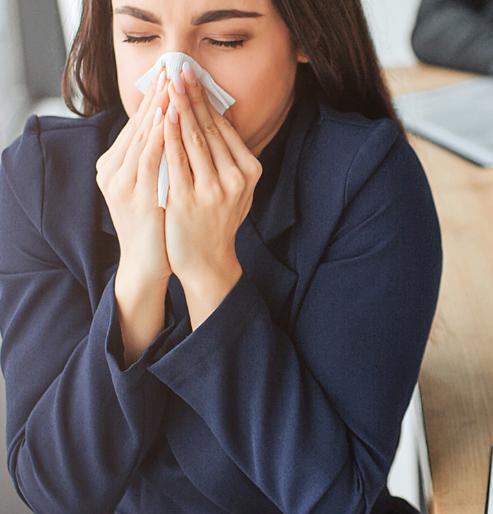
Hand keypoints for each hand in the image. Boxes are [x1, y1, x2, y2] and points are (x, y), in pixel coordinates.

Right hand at [96, 67, 171, 362]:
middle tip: (171, 69)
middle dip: (156, 97)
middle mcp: (112, 170)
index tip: (170, 75)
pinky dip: (159, 138)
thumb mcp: (154, 184)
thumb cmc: (157, 223)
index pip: (136, 124)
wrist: (148, 263)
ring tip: (171, 86)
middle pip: (137, 125)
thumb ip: (159, 159)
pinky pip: (148, 161)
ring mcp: (122, 184)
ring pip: (140, 138)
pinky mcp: (134, 198)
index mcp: (115, 165)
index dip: (153, 99)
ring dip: (157, 110)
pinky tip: (169, 119)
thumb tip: (177, 129)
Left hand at [162, 62, 262, 328]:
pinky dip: (169, 135)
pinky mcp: (189, 198)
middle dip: (192, 97)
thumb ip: (228, 157)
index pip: (225, 128)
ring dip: (180, 108)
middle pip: (210, 129)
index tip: (194, 77)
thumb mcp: (234, 188)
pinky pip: (176, 160)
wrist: (207, 259)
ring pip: (194, 140)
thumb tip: (215, 117)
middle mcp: (236, 178)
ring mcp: (213, 189)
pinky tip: (163, 116)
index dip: (207, 100)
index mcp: (249, 172)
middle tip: (179, 70)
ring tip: (168, 85)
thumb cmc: (216, 219)